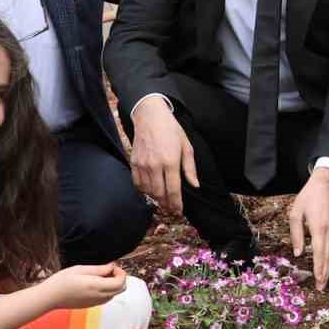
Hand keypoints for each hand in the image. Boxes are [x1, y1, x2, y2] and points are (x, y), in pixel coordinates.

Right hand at [44, 263, 127, 308]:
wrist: (49, 297)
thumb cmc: (62, 281)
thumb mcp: (80, 269)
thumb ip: (99, 269)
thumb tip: (112, 267)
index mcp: (97, 286)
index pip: (120, 282)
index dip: (121, 272)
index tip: (113, 266)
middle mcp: (99, 296)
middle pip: (121, 289)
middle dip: (120, 278)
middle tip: (109, 270)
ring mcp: (96, 302)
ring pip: (114, 294)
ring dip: (113, 284)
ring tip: (100, 276)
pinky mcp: (91, 305)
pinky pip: (106, 298)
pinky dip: (107, 290)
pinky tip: (96, 283)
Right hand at [128, 98, 197, 212]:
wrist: (150, 117)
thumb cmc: (171, 131)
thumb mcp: (186, 147)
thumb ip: (190, 168)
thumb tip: (195, 185)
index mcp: (170, 162)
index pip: (173, 190)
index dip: (176, 203)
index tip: (179, 211)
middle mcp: (155, 165)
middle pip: (159, 193)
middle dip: (166, 204)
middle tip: (172, 209)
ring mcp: (142, 164)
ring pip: (148, 190)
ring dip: (156, 198)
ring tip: (163, 201)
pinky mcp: (133, 162)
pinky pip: (137, 183)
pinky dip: (144, 190)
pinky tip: (151, 191)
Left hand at [289, 169, 328, 289]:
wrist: (325, 185)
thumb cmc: (307, 198)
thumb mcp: (295, 214)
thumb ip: (296, 234)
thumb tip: (299, 254)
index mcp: (318, 227)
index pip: (319, 252)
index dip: (319, 267)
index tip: (317, 280)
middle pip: (328, 256)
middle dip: (325, 273)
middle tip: (320, 288)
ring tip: (324, 281)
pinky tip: (328, 266)